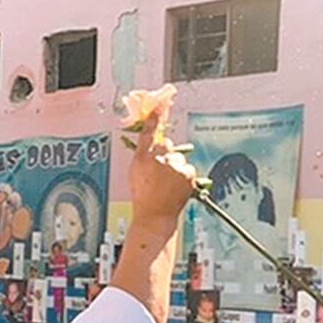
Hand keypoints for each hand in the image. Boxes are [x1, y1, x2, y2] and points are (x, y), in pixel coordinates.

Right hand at [129, 111, 196, 232]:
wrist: (155, 215)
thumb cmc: (143, 196)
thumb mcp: (135, 171)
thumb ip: (143, 153)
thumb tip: (151, 142)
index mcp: (143, 157)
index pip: (149, 132)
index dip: (153, 119)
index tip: (157, 107)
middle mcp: (159, 160)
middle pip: (167, 146)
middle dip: (166, 155)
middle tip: (161, 172)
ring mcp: (175, 167)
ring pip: (179, 158)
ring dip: (176, 167)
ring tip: (168, 184)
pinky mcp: (188, 175)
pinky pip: (188, 169)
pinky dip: (184, 176)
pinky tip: (176, 187)